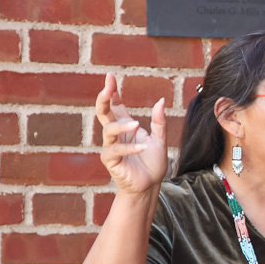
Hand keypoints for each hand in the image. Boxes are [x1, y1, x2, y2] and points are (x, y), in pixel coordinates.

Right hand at [95, 73, 167, 194]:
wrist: (150, 186)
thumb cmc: (152, 164)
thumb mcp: (160, 140)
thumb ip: (159, 122)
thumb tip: (161, 101)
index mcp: (126, 127)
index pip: (115, 106)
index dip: (111, 92)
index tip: (110, 77)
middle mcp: (116, 134)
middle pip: (104, 113)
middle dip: (103, 99)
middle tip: (107, 88)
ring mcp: (111, 147)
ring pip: (108, 130)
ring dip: (122, 125)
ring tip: (137, 124)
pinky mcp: (110, 160)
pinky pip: (115, 150)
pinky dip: (129, 147)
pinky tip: (142, 147)